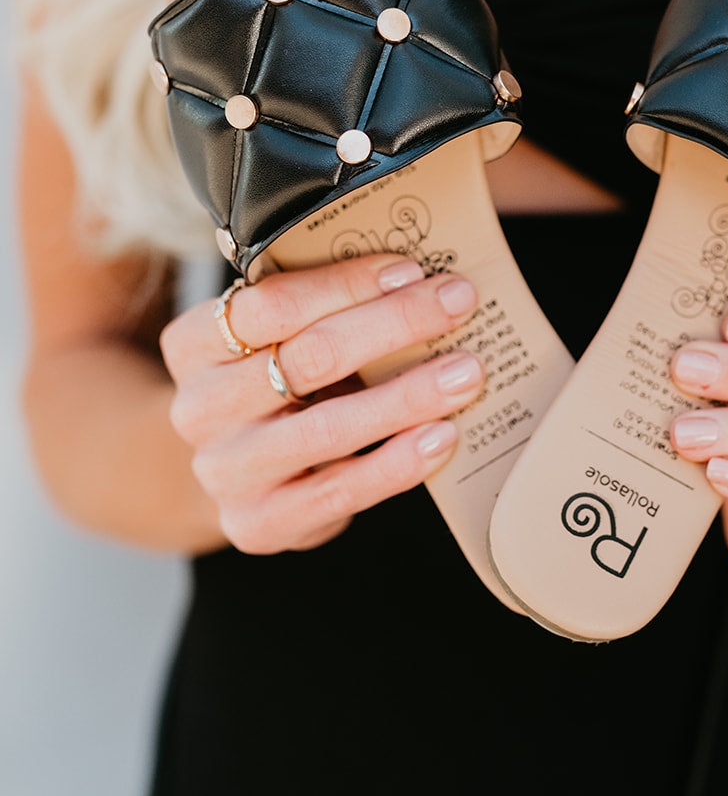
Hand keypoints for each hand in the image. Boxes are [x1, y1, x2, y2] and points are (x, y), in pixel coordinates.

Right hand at [160, 255, 485, 552]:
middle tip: (457, 306)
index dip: (348, 283)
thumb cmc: (273, 388)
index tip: (412, 271)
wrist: (237, 476)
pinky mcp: (257, 524)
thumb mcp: (277, 340)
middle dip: (394, 326)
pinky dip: (398, 463)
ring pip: (328, 428)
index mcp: (193, 344)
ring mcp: (224, 472)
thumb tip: (418, 277)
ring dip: (407, 396)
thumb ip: (321, 309)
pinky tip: (443, 435)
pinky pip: (339, 491)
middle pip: (306, 358)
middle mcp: (198, 408)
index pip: (272, 303)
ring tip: (465, 374)